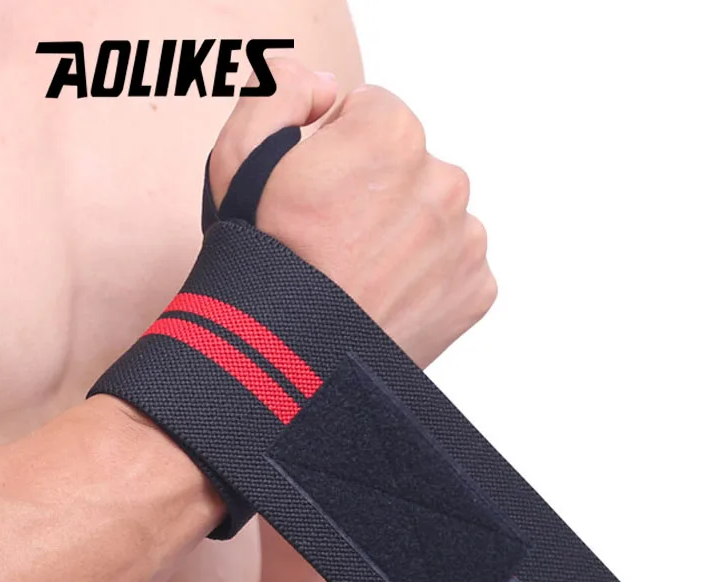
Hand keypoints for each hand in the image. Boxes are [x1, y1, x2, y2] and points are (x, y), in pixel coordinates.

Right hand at [209, 60, 495, 367]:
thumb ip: (280, 91)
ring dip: (407, 236)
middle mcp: (444, 181)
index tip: (320, 193)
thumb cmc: (267, 266)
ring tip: (362, 274)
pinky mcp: (477, 289)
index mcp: (393, 135)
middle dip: (379, 191)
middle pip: (412, 168)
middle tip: (339, 240)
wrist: (295, 361)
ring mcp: (466, 239)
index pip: (375, 114)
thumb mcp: (238, 158)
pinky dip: (429, 280)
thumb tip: (326, 87)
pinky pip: (455, 267)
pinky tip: (388, 299)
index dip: (339, 149)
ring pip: (436, 218)